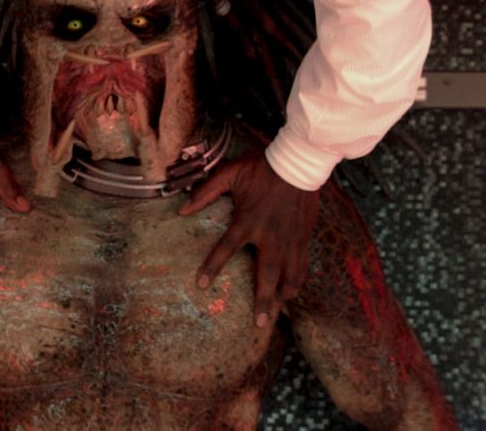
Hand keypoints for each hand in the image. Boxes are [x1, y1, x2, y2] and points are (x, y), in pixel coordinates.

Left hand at [178, 151, 318, 327]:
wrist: (298, 162)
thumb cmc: (261, 168)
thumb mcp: (229, 174)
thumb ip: (205, 192)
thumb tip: (181, 209)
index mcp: (248, 221)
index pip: (226, 249)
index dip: (212, 267)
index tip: (201, 284)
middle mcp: (270, 235)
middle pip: (266, 274)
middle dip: (263, 300)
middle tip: (260, 323)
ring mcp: (290, 238)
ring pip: (289, 274)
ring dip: (283, 294)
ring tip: (278, 313)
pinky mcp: (304, 236)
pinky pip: (302, 264)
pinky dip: (298, 279)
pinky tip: (294, 290)